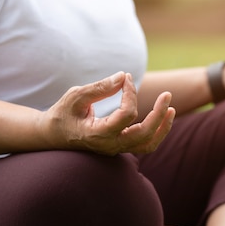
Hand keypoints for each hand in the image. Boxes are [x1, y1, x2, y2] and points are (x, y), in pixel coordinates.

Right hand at [44, 72, 174, 154]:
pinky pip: (145, 145)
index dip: (131, 94)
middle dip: (159, 114)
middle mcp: (110, 146)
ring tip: (171, 109)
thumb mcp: (75, 96)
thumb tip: (123, 76)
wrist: (53, 135)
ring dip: (163, 128)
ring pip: (148, 145)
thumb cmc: (62, 114)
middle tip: (167, 94)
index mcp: (97, 134)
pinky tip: (163, 117)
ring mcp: (116, 149)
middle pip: (144, 135)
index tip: (126, 78)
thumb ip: (99, 88)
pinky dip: (157, 132)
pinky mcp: (121, 148)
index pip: (126, 115)